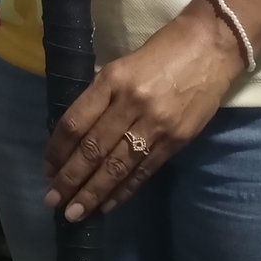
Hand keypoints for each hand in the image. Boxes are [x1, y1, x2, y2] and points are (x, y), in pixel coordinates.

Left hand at [44, 0, 244, 221]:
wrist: (213, 47)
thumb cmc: (163, 51)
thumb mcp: (123, 64)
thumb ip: (102, 96)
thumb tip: (78, 134)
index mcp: (113, 80)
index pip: (76, 122)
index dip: (57, 150)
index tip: (47, 169)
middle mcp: (132, 103)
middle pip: (93, 150)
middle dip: (70, 180)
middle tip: (53, 201)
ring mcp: (156, 125)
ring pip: (117, 167)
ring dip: (93, 193)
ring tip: (75, 213)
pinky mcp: (177, 140)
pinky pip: (144, 171)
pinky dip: (124, 191)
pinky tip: (108, 205)